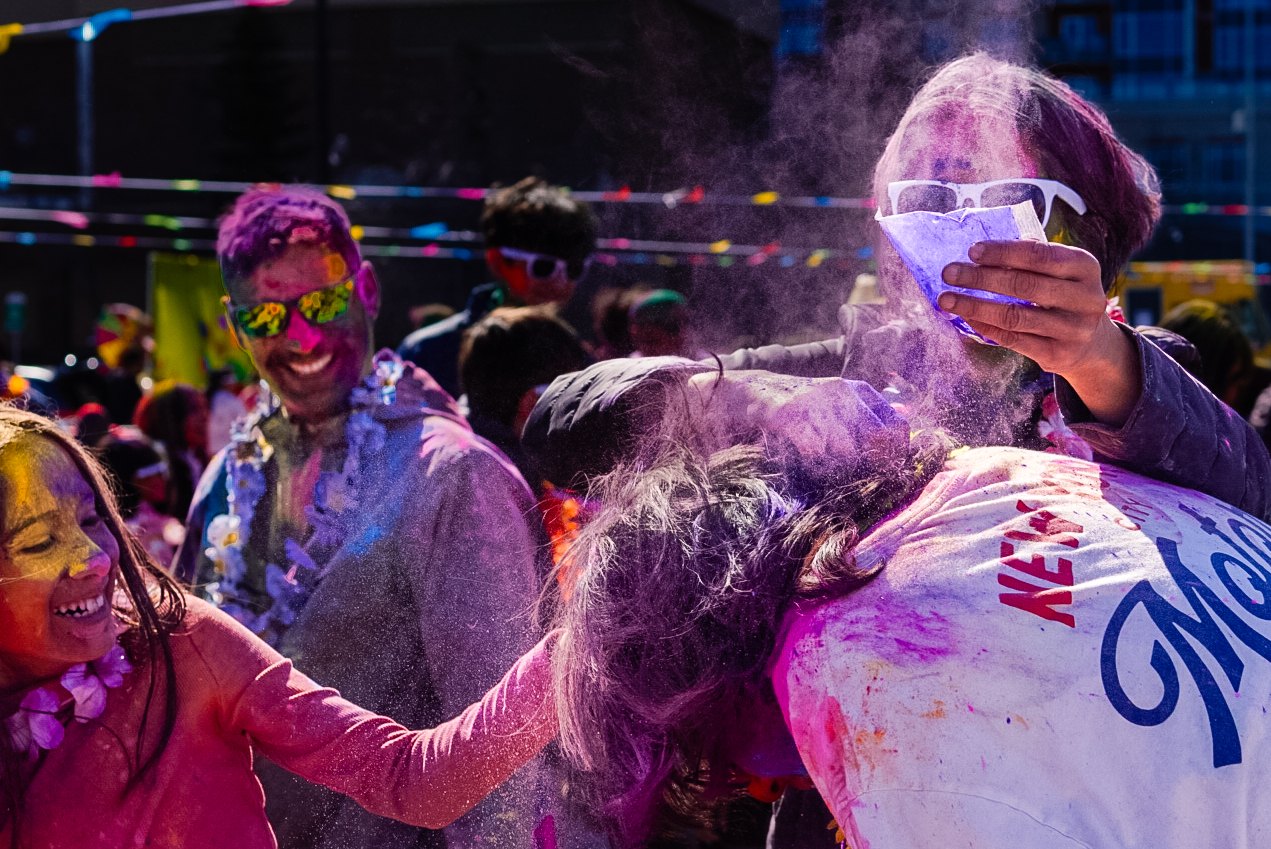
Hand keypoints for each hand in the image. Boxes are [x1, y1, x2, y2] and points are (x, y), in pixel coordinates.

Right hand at [684, 371, 910, 473]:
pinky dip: (811, 461)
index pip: (895, 426)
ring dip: (833, 465)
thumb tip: (902, 431)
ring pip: (845, 451)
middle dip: (864, 464)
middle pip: (873, 443)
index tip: (884, 470)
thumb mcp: (833, 405)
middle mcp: (840, 391)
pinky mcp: (791, 414)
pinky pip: (815, 451)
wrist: (746, 392)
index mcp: (855, 390)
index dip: (895, 453)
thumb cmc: (795, 407)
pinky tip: (803, 458)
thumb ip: (866, 418)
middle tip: (845, 472)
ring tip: (818, 464)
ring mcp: (815, 401)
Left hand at [937, 240, 1140, 426]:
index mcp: (1085, 267)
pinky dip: (984, 326)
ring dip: (974, 305)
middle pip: (1024, 285)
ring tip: (946, 299)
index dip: (1004, 252)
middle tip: (949, 272)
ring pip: (1014, 315)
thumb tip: (983, 250)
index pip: (1040, 255)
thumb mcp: (1061, 273)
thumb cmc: (1064, 297)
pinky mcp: (1057, 354)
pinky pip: (1012, 338)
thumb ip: (1032, 258)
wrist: (1093, 345)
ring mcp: (1073, 329)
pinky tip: (965, 316)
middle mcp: (1085, 298)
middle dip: (981, 278)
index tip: (972, 250)